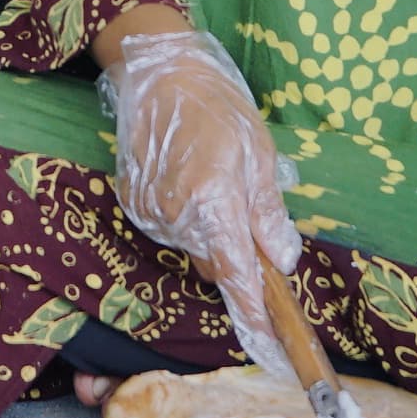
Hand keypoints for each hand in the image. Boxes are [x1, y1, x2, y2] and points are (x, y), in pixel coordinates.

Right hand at [101, 29, 299, 373]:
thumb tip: (282, 261)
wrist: (160, 74)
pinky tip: (189, 181)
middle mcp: (176, 215)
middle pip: (214, 264)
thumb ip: (268, 214)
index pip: (236, 274)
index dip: (255, 310)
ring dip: (211, 233)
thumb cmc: (218, 108)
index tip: (271, 343)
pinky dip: (186, 219)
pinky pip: (171, 231)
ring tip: (215, 182)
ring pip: (193, 248)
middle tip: (249, 214)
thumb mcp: (260, 155)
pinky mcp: (134, 205)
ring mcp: (150, 212)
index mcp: (213, 202)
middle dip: (236, 255)